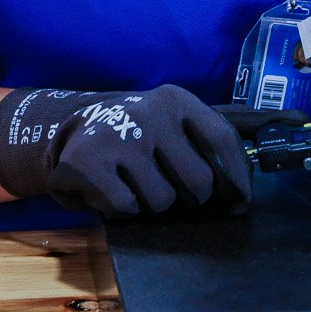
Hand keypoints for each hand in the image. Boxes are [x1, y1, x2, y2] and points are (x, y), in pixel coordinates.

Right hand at [0, 85, 253, 217]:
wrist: (67, 131)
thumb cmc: (135, 139)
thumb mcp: (172, 126)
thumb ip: (209, 149)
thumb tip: (243, 199)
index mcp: (177, 100)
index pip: (222, 140)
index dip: (237, 179)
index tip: (239, 204)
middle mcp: (151, 111)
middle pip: (198, 183)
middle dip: (188, 199)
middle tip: (168, 190)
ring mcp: (118, 135)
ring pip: (162, 202)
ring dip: (148, 205)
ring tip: (131, 184)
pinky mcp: (87, 162)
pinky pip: (126, 209)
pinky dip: (119, 210)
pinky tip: (108, 191)